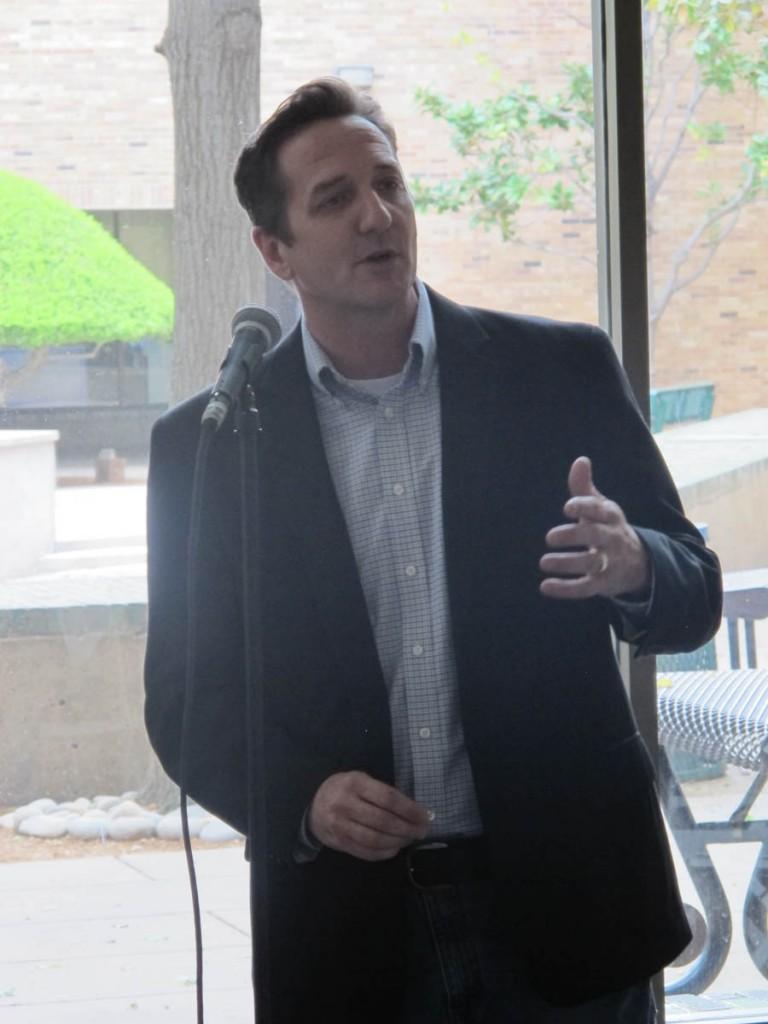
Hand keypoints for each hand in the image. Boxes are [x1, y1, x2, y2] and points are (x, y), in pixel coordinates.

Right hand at [308, 771, 430, 861]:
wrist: (314, 807)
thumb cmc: (344, 790)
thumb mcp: (361, 780)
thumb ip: (383, 793)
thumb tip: (415, 810)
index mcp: (355, 783)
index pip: (388, 798)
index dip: (410, 809)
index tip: (425, 815)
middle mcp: (345, 803)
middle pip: (383, 821)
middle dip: (408, 828)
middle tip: (422, 831)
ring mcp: (340, 825)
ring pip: (375, 839)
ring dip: (398, 841)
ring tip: (410, 839)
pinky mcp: (338, 843)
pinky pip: (365, 852)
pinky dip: (384, 853)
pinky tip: (394, 848)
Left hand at [539, 456, 648, 599]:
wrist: (639, 562)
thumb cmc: (608, 527)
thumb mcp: (600, 507)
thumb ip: (584, 487)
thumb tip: (580, 460)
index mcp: (610, 517)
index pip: (599, 510)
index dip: (584, 507)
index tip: (567, 506)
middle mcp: (612, 539)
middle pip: (595, 536)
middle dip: (574, 535)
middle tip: (549, 537)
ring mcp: (610, 562)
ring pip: (591, 563)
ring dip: (567, 563)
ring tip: (544, 562)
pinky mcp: (604, 584)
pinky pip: (586, 588)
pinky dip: (567, 589)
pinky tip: (546, 586)